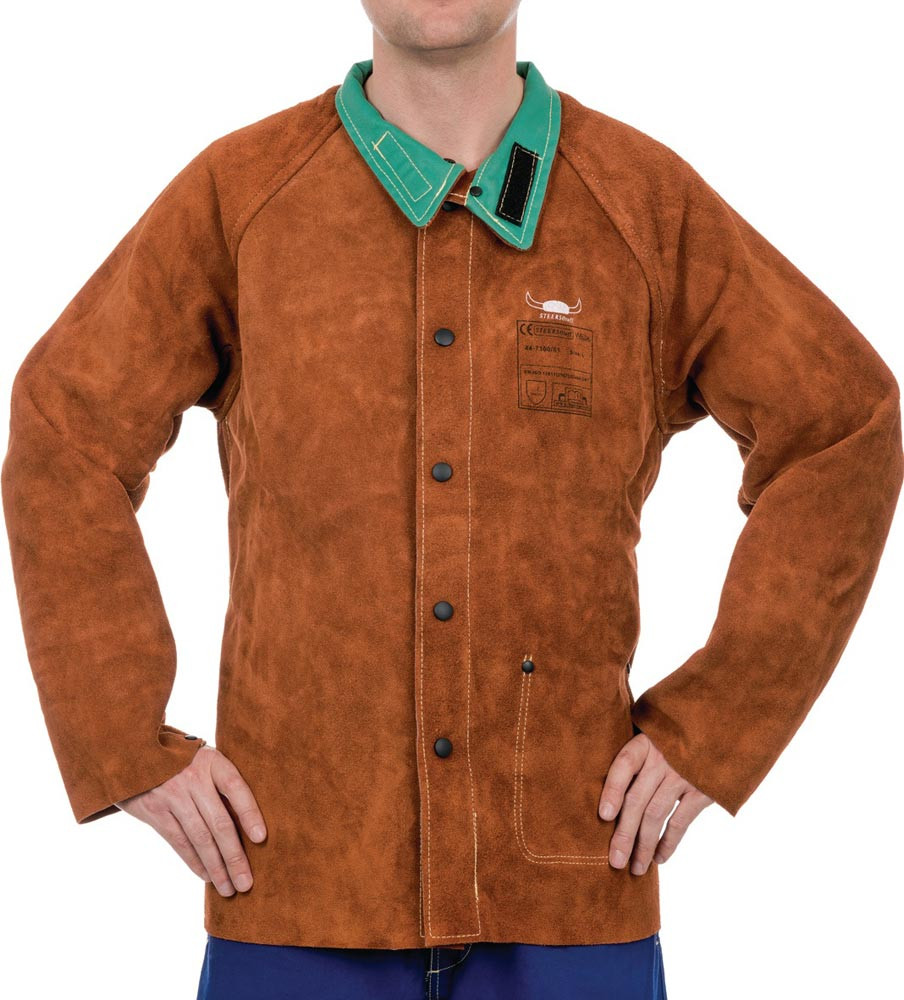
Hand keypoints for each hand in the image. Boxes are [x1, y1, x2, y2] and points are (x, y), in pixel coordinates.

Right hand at [115, 744, 266, 895]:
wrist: (134, 751)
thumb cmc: (181, 759)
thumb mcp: (203, 758)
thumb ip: (220, 781)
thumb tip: (245, 820)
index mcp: (211, 761)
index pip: (236, 787)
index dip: (249, 813)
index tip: (261, 838)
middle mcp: (193, 778)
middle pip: (219, 822)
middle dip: (234, 856)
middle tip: (247, 882)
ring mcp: (172, 795)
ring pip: (199, 838)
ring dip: (216, 867)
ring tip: (229, 888)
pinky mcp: (155, 811)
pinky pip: (179, 842)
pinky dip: (194, 862)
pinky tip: (207, 876)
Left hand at [598, 731, 712, 874]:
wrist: (720, 726)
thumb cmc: (676, 733)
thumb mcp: (653, 731)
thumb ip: (634, 751)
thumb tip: (605, 786)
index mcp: (646, 741)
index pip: (624, 765)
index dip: (612, 789)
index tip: (603, 815)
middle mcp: (663, 758)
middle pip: (637, 800)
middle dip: (624, 834)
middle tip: (614, 861)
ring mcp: (684, 775)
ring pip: (656, 815)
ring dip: (644, 845)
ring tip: (635, 869)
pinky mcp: (703, 790)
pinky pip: (681, 822)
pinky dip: (669, 842)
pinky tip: (658, 858)